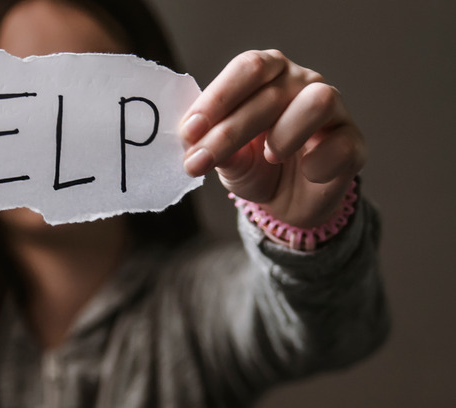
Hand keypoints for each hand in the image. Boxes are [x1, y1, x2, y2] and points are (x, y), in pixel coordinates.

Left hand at [180, 50, 364, 227]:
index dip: (217, 98)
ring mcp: (333, 110)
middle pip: (270, 93)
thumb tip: (195, 143)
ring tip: (269, 157)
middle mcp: (302, 83)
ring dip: (285, 133)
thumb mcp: (228, 159)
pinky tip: (306, 172)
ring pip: (318, 101)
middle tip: (199, 162)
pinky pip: (341, 144)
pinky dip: (318, 163)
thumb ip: (214, 147)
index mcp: (268, 75)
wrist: (286, 203)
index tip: (190, 131)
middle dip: (229, 132)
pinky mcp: (353, 142)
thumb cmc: (254, 167)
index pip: (248, 68)